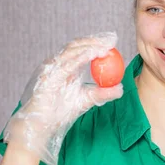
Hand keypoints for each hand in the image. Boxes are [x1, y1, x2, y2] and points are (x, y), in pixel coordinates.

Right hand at [3, 32, 123, 164]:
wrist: (43, 125)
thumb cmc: (61, 113)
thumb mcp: (87, 100)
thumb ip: (102, 93)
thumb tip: (121, 88)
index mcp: (66, 66)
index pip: (81, 49)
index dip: (96, 43)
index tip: (113, 42)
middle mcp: (58, 63)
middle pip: (77, 45)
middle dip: (95, 40)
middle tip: (112, 40)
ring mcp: (52, 68)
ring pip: (72, 50)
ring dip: (90, 46)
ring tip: (106, 46)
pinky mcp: (48, 75)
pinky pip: (67, 64)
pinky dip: (81, 57)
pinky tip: (94, 54)